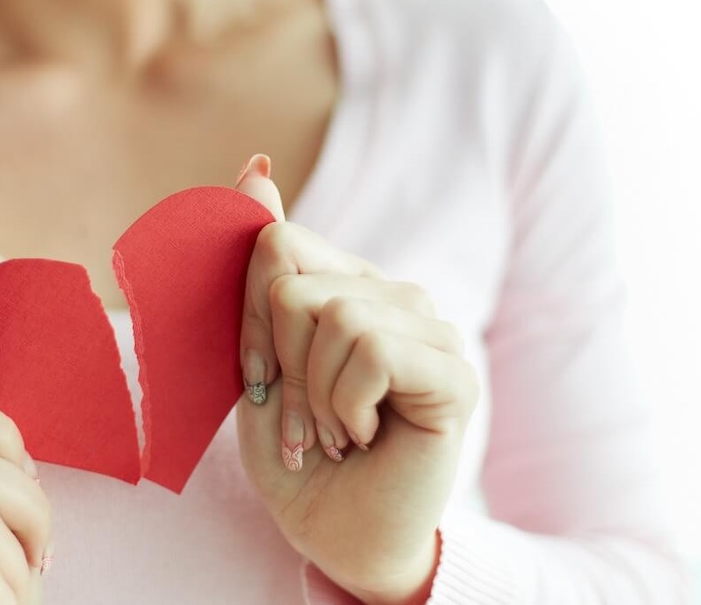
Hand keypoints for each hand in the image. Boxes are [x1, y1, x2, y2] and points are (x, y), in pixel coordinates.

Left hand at [234, 156, 479, 603]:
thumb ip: (259, 271)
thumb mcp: (258, 359)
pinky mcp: (451, 369)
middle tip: (305, 421)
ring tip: (339, 432)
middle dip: (278, 365)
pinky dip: (348, 404)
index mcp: (345, 285)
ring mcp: (428, 326)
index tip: (261, 380)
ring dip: (314, 397)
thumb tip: (256, 166)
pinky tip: (368, 434)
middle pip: (293, 280)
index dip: (248, 317)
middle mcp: (392, 293)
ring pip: (331, 314)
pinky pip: (371, 348)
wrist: (338, 535)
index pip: (276, 241)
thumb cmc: (299, 455)